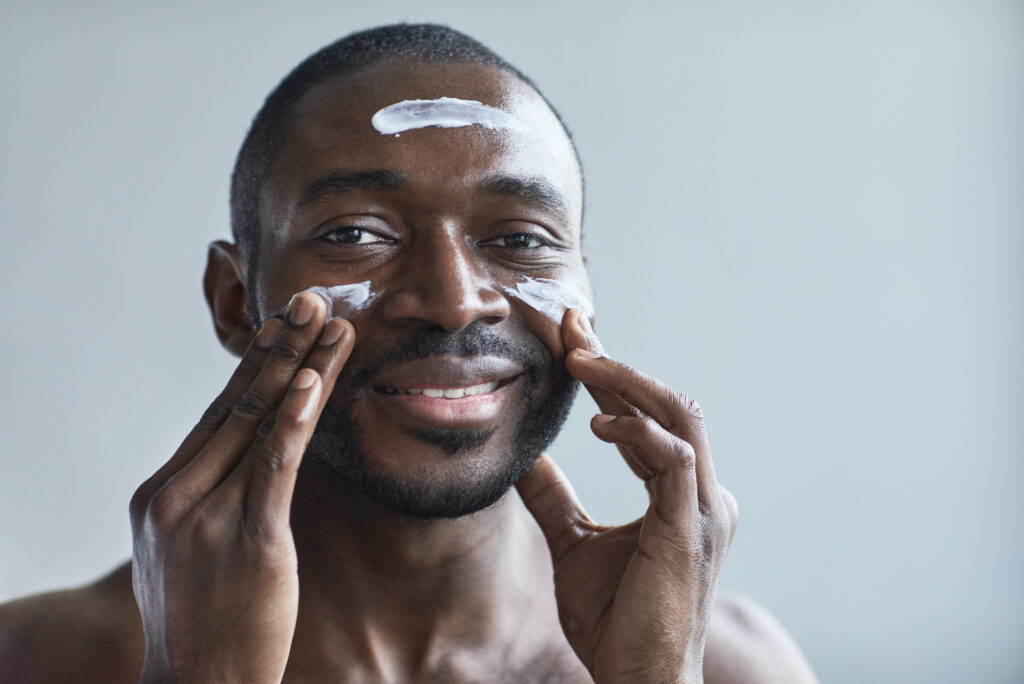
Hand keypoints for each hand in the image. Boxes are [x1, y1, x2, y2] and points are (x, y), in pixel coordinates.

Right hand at [128, 293, 353, 682]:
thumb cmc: (203, 622)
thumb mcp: (191, 552)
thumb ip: (210, 501)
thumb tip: (250, 459)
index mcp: (161, 493)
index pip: (216, 414)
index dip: (256, 365)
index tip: (284, 324)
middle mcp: (174, 494)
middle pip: (235, 404)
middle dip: (278, 345)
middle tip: (308, 297)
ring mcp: (204, 515)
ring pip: (259, 421)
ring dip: (300, 365)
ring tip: (330, 320)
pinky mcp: (246, 538)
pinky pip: (274, 464)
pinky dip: (295, 417)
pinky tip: (315, 380)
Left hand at [516, 309, 738, 683]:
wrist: (638, 680)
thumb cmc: (615, 621)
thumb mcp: (571, 544)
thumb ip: (554, 498)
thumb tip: (523, 458)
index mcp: (678, 494)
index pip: (646, 418)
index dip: (611, 375)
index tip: (572, 339)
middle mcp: (700, 493)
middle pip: (665, 404)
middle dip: (618, 361)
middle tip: (572, 327)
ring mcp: (702, 508)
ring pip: (680, 416)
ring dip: (629, 381)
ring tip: (580, 359)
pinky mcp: (691, 528)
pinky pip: (674, 459)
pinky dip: (638, 432)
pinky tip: (598, 424)